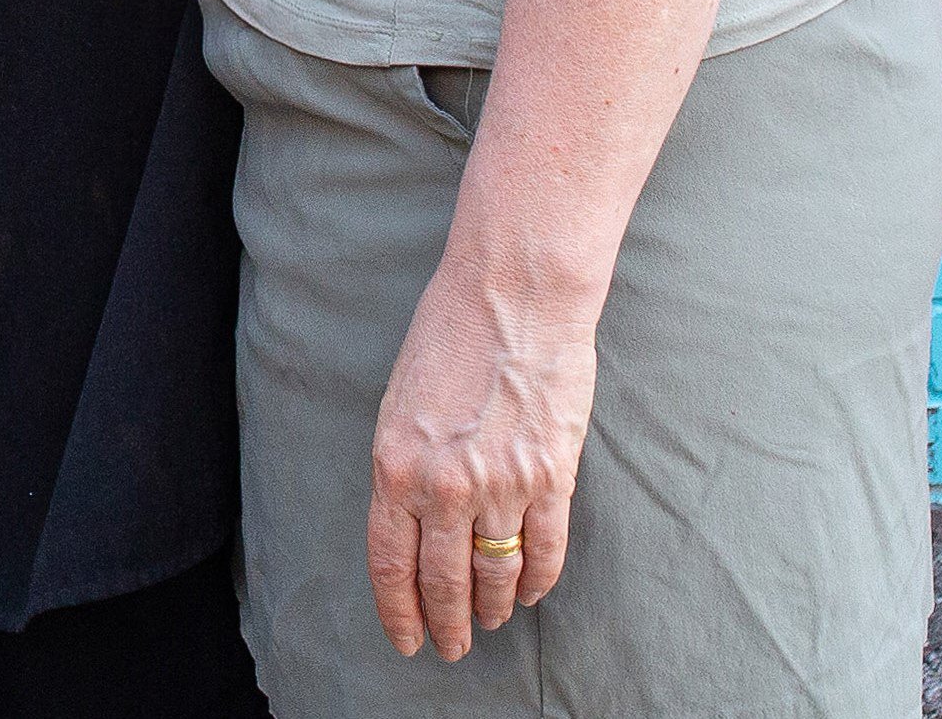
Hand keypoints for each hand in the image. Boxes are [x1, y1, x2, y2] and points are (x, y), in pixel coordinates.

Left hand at [366, 257, 598, 660]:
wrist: (513, 295)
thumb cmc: (449, 336)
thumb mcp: (399, 406)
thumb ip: (405, 470)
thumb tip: (414, 526)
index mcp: (396, 467)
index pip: (390, 565)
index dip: (399, 612)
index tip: (407, 640)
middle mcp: (444, 486)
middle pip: (443, 582)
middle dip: (445, 624)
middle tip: (451, 647)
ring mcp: (501, 485)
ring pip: (495, 574)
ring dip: (491, 607)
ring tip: (490, 620)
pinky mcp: (551, 477)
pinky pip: (544, 550)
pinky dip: (536, 580)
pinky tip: (528, 591)